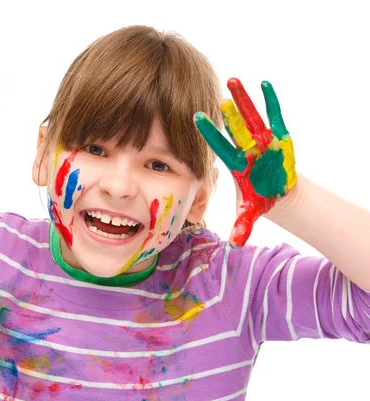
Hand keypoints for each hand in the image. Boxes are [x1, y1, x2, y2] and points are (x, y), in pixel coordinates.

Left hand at [195, 78, 296, 247]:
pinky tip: (264, 83)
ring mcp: (262, 141)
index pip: (219, 148)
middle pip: (234, 129)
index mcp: (236, 165)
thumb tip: (234, 246)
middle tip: (216, 95)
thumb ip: (242, 226)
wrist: (277, 193)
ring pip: (250, 117)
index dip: (209, 134)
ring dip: (243, 100)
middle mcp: (246, 149)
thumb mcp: (250, 213)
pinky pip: (275, 116)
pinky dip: (271, 102)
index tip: (194, 118)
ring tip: (233, 79)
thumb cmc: (260, 200)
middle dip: (227, 114)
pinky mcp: (280, 137)